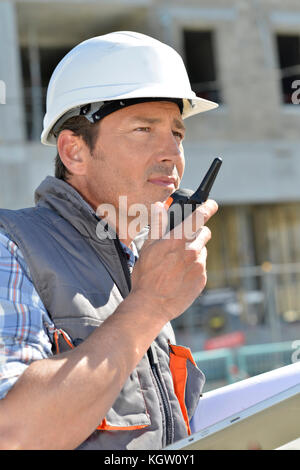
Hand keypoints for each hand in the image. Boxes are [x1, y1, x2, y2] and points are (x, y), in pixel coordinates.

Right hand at [131, 199, 217, 322]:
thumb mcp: (147, 247)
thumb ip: (157, 224)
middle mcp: (192, 250)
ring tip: (176, 264)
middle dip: (197, 233)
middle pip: (205, 233)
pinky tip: (179, 276)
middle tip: (182, 242)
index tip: (212, 205)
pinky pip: (201, 267)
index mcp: (178, 239)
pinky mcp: (202, 280)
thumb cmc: (145, 276)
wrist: (151, 305)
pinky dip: (194, 268)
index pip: (200, 217)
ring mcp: (199, 266)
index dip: (208, 207)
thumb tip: (160, 206)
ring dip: (194, 252)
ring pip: (202, 251)